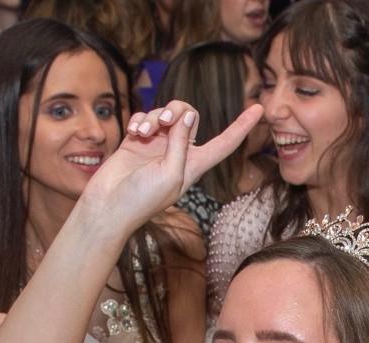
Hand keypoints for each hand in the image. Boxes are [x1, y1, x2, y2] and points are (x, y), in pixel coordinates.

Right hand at [78, 100, 263, 239]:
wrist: (108, 207)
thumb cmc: (142, 199)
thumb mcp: (170, 174)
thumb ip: (181, 144)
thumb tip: (188, 116)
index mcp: (194, 165)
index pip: (225, 142)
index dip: (242, 126)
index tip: (260, 109)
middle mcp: (178, 153)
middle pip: (189, 116)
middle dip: (177, 110)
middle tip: (163, 120)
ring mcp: (157, 146)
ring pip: (164, 114)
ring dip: (154, 116)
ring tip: (143, 132)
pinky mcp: (137, 141)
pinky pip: (144, 118)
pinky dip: (140, 119)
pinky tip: (133, 131)